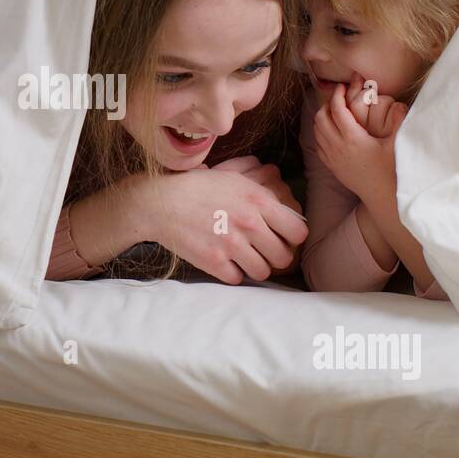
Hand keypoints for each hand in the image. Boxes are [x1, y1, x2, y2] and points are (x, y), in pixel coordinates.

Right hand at [135, 166, 308, 284]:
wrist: (160, 202)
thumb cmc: (197, 187)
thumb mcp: (233, 178)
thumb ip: (262, 188)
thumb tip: (283, 191)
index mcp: (258, 201)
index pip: (298, 231)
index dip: (292, 238)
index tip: (283, 238)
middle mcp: (249, 224)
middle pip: (283, 257)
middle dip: (274, 256)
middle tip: (263, 252)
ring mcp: (231, 245)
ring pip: (262, 272)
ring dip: (254, 267)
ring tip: (243, 258)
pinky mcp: (214, 262)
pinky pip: (237, 279)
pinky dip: (232, 273)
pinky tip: (224, 262)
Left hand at [314, 80, 407, 202]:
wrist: (382, 197)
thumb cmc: (393, 171)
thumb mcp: (397, 144)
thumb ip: (398, 121)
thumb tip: (399, 102)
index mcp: (352, 139)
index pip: (336, 109)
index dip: (337, 94)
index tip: (343, 86)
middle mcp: (337, 147)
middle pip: (321, 118)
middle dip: (327, 103)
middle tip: (339, 96)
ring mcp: (332, 158)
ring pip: (317, 131)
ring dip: (323, 117)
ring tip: (336, 110)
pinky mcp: (331, 166)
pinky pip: (318, 144)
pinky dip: (321, 132)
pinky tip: (333, 129)